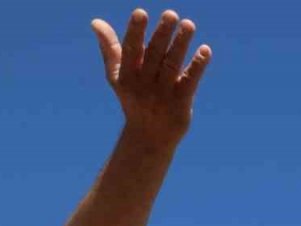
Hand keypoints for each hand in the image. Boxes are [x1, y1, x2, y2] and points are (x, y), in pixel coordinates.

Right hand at [91, 9, 211, 145]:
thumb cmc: (133, 100)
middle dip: (162, 34)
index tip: (141, 13)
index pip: (131, 50)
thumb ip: (110, 49)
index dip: (136, 32)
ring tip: (188, 24)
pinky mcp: (180, 103)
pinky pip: (190, 81)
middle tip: (171, 14)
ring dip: (181, 44)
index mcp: (127, 75)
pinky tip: (205, 50)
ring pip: (172, 65)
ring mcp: (163, 94)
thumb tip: (95, 22)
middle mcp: (144, 84)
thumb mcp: (117, 77)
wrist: (149, 138)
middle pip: (155, 55)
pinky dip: (198, 66)